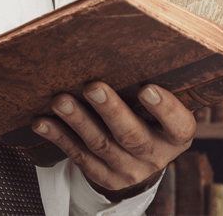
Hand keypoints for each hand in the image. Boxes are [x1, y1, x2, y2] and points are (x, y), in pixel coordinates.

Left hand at [32, 83, 195, 199]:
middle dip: (111, 111)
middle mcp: (155, 156)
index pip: (179, 125)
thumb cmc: (150, 116)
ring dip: (78, 121)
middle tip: (92, 87)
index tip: (147, 89)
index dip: (165, 109)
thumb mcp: (161, 108)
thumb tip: (126, 44)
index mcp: (176, 136)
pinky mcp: (104, 177)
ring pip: (100, 145)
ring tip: (61, 101)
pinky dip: (59, 137)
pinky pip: (78, 156)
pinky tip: (43, 122)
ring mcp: (128, 171)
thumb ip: (151, 85)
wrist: (139, 159)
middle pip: (132, 135)